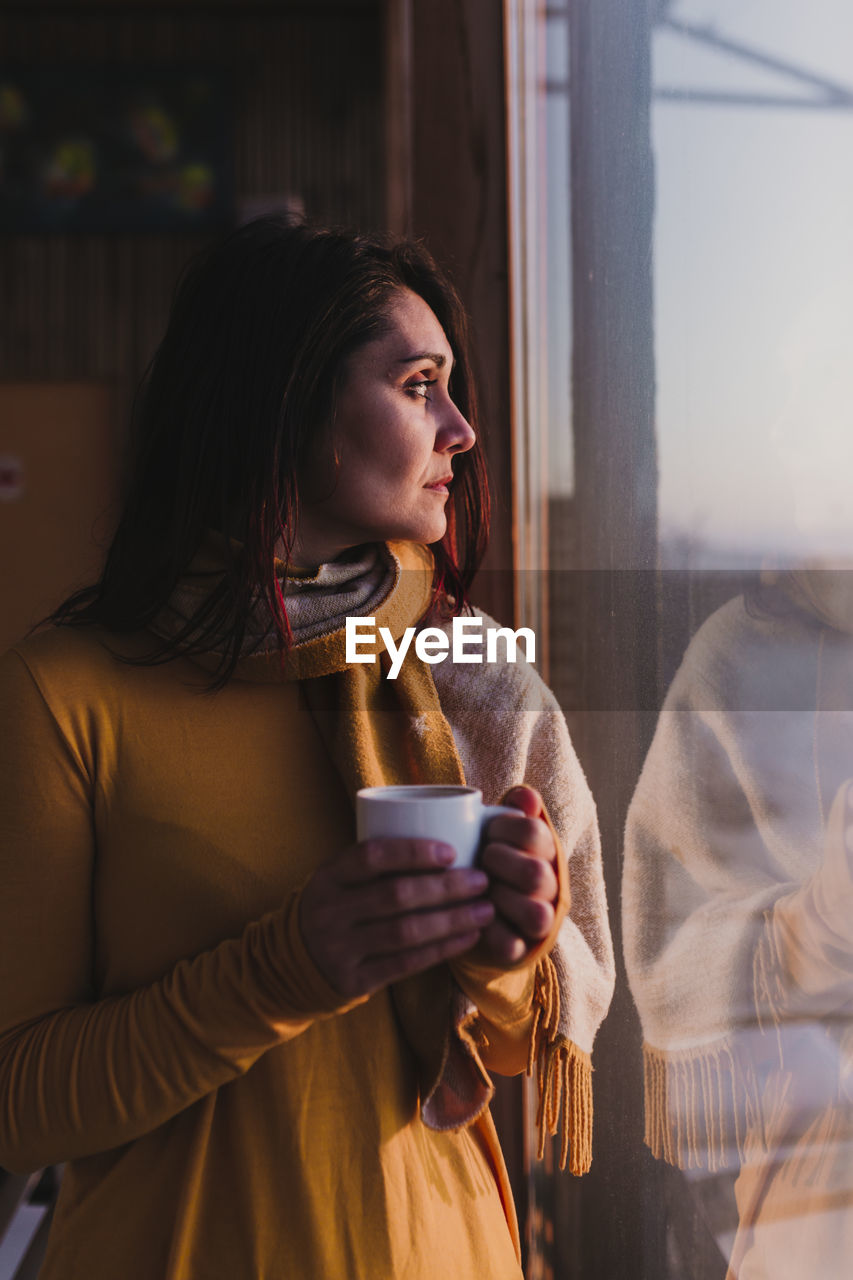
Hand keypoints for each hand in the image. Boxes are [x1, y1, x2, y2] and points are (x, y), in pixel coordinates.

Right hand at [299, 839, 494, 998]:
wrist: (294, 961)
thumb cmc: (337, 906)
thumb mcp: (340, 878)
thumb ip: (377, 863)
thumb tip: (447, 834)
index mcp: (328, 876)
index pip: (370, 856)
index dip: (413, 852)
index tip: (451, 851)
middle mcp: (330, 911)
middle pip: (396, 895)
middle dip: (446, 888)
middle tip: (481, 880)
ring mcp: (339, 948)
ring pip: (405, 932)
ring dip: (452, 920)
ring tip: (485, 910)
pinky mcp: (353, 980)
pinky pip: (405, 964)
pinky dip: (441, 950)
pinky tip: (468, 938)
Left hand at [478, 786, 559, 965]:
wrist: (484, 904)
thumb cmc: (493, 857)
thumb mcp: (501, 829)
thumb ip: (515, 809)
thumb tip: (526, 796)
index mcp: (547, 852)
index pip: (534, 833)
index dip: (505, 829)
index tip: (488, 831)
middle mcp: (551, 886)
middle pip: (535, 873)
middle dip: (499, 862)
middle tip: (481, 858)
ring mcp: (539, 920)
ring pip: (536, 915)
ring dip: (500, 897)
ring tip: (480, 888)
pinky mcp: (520, 949)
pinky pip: (511, 945)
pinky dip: (490, 931)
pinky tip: (474, 914)